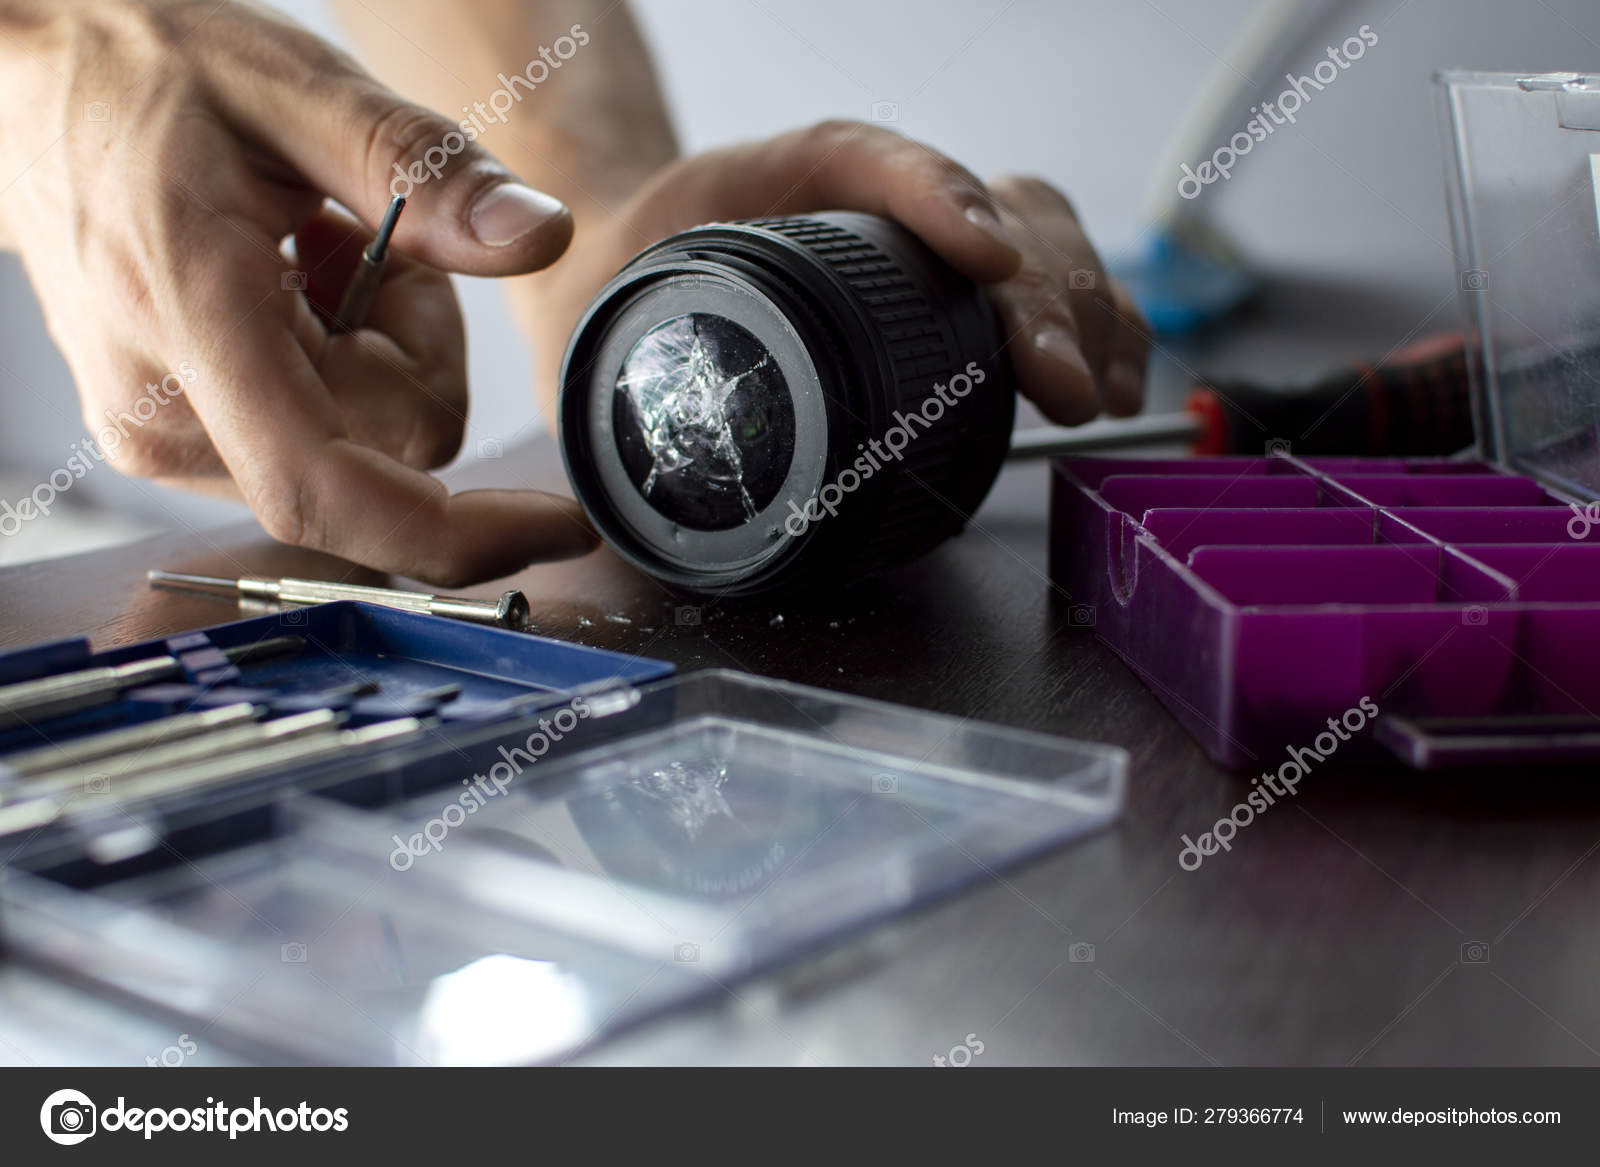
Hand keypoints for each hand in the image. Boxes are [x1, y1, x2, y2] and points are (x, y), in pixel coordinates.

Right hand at [0, 0, 595, 585]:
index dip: (464, 532)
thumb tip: (539, 238)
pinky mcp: (175, 438)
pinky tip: (285, 286)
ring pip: (369, 446)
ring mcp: (162, 437)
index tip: (561, 523)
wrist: (25, 84)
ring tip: (305, 255)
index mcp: (192, 328)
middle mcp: (166, 416)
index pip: (335, 494)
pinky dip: (339, 363)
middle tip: (359, 244)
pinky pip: (323, 434)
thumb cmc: (141, 73)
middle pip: (395, 451)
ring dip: (378, 351)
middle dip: (417, 348)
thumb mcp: (297, 89)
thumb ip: (425, 172)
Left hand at [514, 120, 1147, 425]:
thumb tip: (596, 511)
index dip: (937, 199)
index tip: (984, 263)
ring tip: (1095, 388)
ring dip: (1085, 309)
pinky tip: (1113, 378)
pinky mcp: (951, 287)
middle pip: (989, 204)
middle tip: (1055, 380)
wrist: (625, 270)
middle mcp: (861, 201)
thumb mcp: (599, 324)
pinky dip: (1096, 324)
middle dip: (1040, 294)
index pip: (863, 159)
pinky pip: (1049, 280)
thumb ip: (603, 383)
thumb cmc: (622, 292)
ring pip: (1040, 231)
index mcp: (766, 187)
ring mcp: (919, 238)